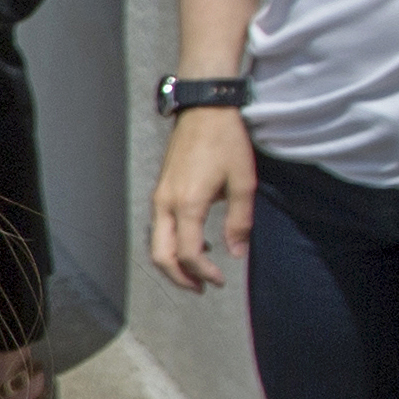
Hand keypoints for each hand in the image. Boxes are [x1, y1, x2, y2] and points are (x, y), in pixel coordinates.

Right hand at [147, 105, 254, 294]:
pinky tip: (196, 241)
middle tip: (202, 288)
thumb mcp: (243, 182)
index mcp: (188, 205)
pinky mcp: (161, 190)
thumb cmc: (226, 142)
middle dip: (180, 278)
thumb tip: (236, 253)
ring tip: (198, 271)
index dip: (204, 273)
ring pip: (156, 243)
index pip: (188, 254)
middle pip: (161, 256)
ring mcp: (160, 197)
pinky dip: (172, 245)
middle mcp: (166, 204)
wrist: (204, 109)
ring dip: (174, 263)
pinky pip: (159, 228)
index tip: (220, 281)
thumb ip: (239, 221)